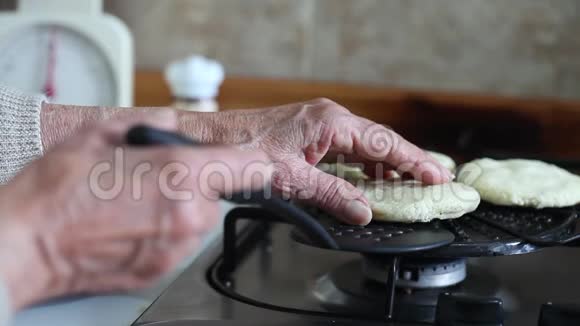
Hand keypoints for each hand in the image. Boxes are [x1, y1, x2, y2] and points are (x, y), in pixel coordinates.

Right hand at [0, 113, 270, 309]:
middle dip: (192, 183)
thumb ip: (151, 122)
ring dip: (177, 209)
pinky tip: (129, 225)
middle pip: (216, 193)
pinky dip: (163, 232)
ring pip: (197, 219)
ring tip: (132, 204)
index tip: (256, 162)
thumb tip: (172, 125)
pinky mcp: (163, 270)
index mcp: (180, 174)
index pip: (249, 167)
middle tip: (151, 179)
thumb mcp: (102, 132)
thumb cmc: (57, 191)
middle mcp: (187, 214)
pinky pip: (179, 243)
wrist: (26, 244)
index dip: (253, 161)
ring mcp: (177, 247)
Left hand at [211, 98, 452, 224]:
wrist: (215, 140)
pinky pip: (348, 149)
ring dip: (385, 166)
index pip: (383, 143)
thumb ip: (331, 195)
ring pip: (365, 146)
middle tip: (432, 183)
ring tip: (408, 186)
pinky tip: (371, 181)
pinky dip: (364, 166)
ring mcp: (320, 124)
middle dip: (406, 162)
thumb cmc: (245, 150)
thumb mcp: (291, 179)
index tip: (438, 175)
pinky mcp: (311, 133)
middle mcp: (329, 118)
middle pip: (379, 142)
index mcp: (330, 122)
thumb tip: (364, 212)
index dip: (414, 161)